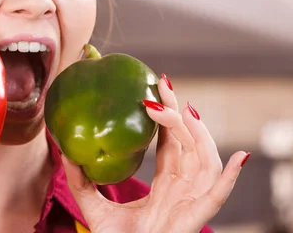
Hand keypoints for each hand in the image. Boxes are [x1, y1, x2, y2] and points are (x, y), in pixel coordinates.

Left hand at [62, 75, 248, 232]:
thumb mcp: (92, 204)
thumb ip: (80, 179)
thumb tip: (63, 149)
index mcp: (164, 184)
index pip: (171, 142)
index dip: (167, 116)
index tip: (155, 88)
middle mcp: (181, 188)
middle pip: (188, 143)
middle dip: (179, 112)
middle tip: (163, 83)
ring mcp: (190, 202)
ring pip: (204, 161)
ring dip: (198, 133)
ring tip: (182, 109)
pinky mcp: (195, 217)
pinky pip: (218, 196)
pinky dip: (230, 177)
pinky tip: (238, 157)